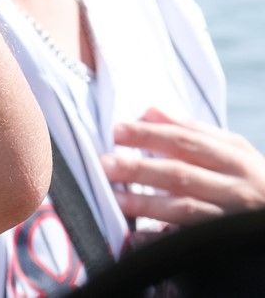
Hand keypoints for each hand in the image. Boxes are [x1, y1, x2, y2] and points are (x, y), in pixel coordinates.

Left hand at [103, 108, 264, 225]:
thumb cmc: (250, 179)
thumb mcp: (232, 150)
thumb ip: (192, 130)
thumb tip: (147, 111)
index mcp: (234, 159)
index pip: (185, 141)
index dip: (149, 135)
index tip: (116, 131)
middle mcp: (234, 188)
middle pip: (181, 175)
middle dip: (140, 169)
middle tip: (105, 164)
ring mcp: (229, 218)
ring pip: (184, 209)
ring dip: (146, 204)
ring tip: (115, 198)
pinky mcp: (224, 244)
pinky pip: (189, 241)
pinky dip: (162, 238)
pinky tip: (137, 235)